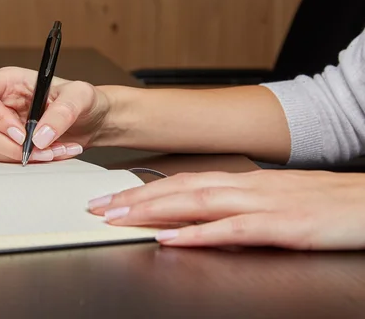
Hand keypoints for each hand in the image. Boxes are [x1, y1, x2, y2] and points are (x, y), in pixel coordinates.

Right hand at [0, 66, 109, 162]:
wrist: (94, 121)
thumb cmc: (84, 100)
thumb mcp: (80, 97)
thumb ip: (62, 112)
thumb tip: (39, 137)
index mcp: (8, 82)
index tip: (21, 132)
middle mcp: (0, 102)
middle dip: (11, 145)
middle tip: (40, 149)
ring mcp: (2, 125)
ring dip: (23, 156)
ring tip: (55, 151)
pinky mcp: (10, 144)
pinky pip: (7, 159)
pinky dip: (30, 162)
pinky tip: (53, 154)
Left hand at [88, 170, 364, 249]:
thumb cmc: (323, 202)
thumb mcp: (272, 199)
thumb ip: (234, 206)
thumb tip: (198, 217)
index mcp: (241, 182)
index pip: (181, 181)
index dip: (143, 188)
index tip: (112, 196)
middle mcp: (244, 188)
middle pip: (178, 189)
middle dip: (134, 198)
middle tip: (98, 207)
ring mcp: (261, 205)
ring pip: (196, 203)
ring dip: (153, 210)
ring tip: (119, 217)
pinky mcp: (281, 227)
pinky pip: (231, 230)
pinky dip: (197, 233)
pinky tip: (171, 238)